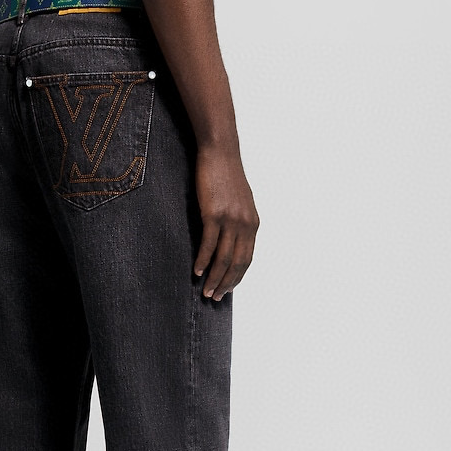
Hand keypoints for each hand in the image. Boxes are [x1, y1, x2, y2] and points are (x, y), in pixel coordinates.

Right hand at [192, 142, 259, 300]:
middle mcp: (245, 224)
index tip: (227, 290)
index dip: (237, 277)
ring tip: (205, 291)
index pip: (247, 259)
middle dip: (226, 283)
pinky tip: (197, 271)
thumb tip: (232, 241)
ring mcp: (230, 220)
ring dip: (214, 277)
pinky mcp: (214, 214)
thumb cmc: (226, 176)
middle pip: (237, 263)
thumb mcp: (239, 203)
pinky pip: (209, 244)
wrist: (220, 152)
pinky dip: (203, 260)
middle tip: (215, 297)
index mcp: (253, 224)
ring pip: (223, 257)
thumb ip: (239, 222)